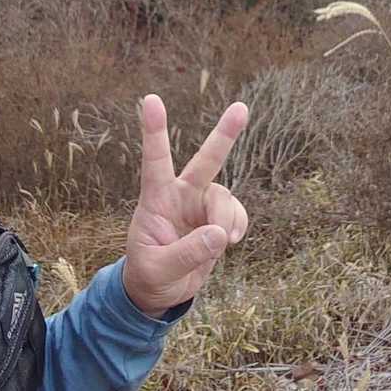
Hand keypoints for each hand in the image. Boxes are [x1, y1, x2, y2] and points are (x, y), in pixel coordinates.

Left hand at [121, 94, 249, 317]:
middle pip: (205, 161)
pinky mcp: (217, 220)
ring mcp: (200, 206)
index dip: (154, 131)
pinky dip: (239, 225)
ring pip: (225, 197)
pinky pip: (237, 213)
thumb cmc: (149, 274)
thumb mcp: (158, 269)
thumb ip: (186, 254)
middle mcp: (180, 196)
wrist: (161, 291)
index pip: (154, 161)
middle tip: (241, 107)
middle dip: (224, 135)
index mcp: (155, 200)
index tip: (151, 99)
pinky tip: (230, 241)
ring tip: (224, 243)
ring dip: (227, 219)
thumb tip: (220, 234)